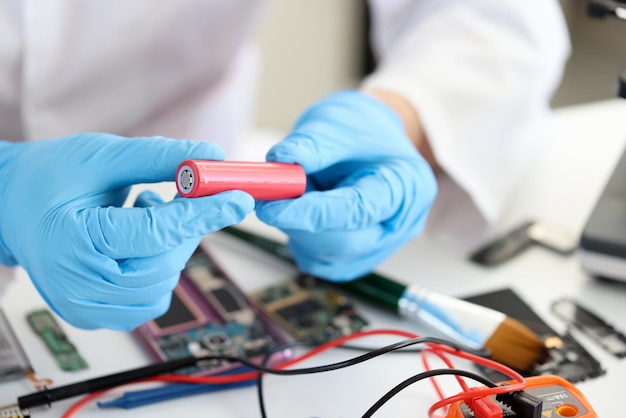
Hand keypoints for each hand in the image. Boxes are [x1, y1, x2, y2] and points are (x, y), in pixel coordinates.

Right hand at [0, 134, 253, 329]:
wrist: (10, 205)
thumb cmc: (48, 176)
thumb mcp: (102, 156)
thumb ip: (159, 157)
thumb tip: (212, 155)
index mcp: (73, 243)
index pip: (156, 234)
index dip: (203, 214)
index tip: (238, 199)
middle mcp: (77, 287)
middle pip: (163, 266)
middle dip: (185, 230)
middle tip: (180, 196)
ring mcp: (86, 307)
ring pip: (161, 286)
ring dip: (172, 249)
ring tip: (147, 213)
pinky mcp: (97, 314)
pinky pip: (150, 299)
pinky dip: (159, 268)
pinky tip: (140, 240)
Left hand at [255, 90, 436, 280]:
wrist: (373, 137)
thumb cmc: (362, 128)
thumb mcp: (336, 123)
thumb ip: (309, 146)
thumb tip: (277, 161)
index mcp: (406, 186)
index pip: (355, 210)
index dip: (309, 212)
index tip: (270, 206)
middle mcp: (400, 223)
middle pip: (344, 243)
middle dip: (297, 225)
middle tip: (266, 201)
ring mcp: (382, 244)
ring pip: (329, 257)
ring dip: (297, 232)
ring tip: (293, 196)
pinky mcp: (359, 256)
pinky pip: (323, 262)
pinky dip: (301, 240)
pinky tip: (300, 214)